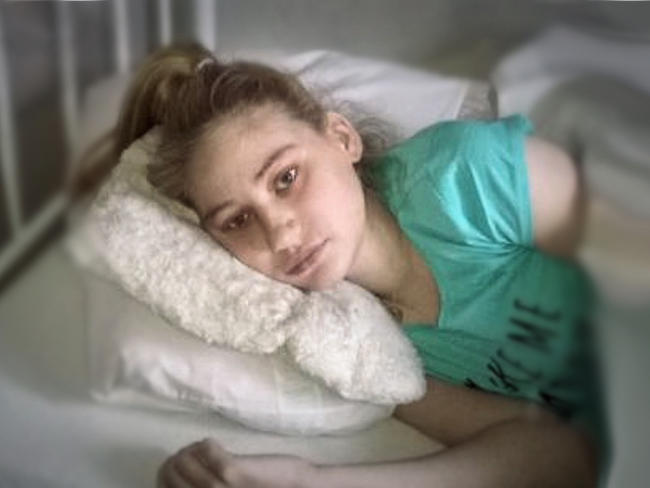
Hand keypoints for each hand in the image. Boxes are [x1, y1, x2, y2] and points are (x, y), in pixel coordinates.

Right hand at [157, 437, 313, 487]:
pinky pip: (209, 454)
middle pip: (172, 478)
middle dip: (174, 463)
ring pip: (185, 466)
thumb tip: (182, 470)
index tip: (171, 467)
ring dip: (188, 452)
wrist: (299, 487)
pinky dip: (205, 445)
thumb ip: (209, 484)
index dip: (165, 477)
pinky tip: (211, 443)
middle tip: (185, 454)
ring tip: (197, 448)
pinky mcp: (236, 474)